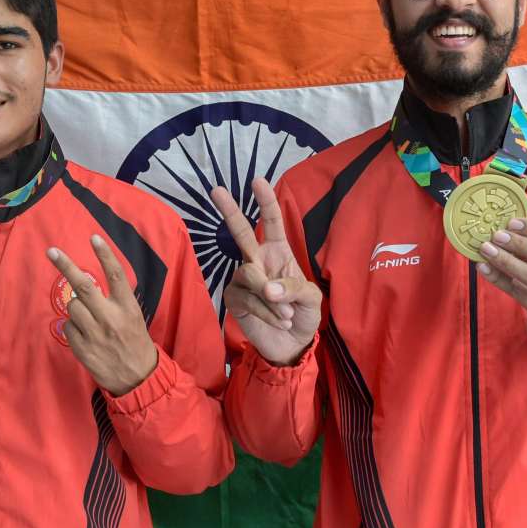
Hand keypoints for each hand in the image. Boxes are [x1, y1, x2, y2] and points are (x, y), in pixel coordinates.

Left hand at [46, 235, 158, 396]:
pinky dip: (73, 328)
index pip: (115, 275)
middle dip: (66, 266)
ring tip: (88, 319)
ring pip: (72, 307)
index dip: (105, 254)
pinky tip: (85, 335)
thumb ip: (114, 300)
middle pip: (84, 285)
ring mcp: (95, 334)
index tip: (94, 237)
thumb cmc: (135, 341)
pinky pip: (68, 328)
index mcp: (127, 307)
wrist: (137, 377)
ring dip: (75, 307)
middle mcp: (110, 317)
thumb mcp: (133, 316)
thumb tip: (85, 284)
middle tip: (52, 251)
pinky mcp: (82, 348)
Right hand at [210, 179, 321, 366]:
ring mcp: (243, 280)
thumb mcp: (310, 299)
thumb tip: (268, 288)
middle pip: (241, 232)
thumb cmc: (302, 315)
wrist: (291, 346)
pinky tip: (278, 321)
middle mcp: (258, 261)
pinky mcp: (234, 299)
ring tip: (286, 315)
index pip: (270, 223)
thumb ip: (293, 288)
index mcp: (278, 253)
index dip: (265, 202)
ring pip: (250, 275)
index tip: (257, 181)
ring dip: (271, 298)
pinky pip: (247, 299)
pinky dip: (265, 311)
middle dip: (229, 210)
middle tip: (217, 190)